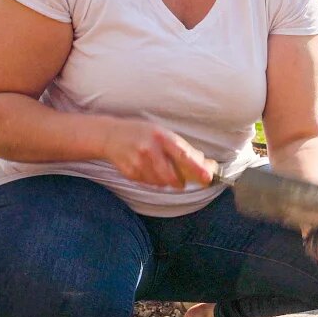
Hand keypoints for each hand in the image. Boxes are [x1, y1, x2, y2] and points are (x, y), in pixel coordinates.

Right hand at [101, 118, 217, 189]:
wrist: (110, 135)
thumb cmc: (142, 133)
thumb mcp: (163, 133)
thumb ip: (182, 148)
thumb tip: (205, 163)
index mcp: (162, 137)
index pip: (183, 155)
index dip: (197, 168)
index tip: (207, 177)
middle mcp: (149, 150)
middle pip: (171, 176)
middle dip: (180, 182)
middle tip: (182, 182)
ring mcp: (138, 162)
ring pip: (160, 183)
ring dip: (166, 182)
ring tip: (159, 169)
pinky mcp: (130, 172)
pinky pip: (148, 183)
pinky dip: (153, 180)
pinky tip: (146, 169)